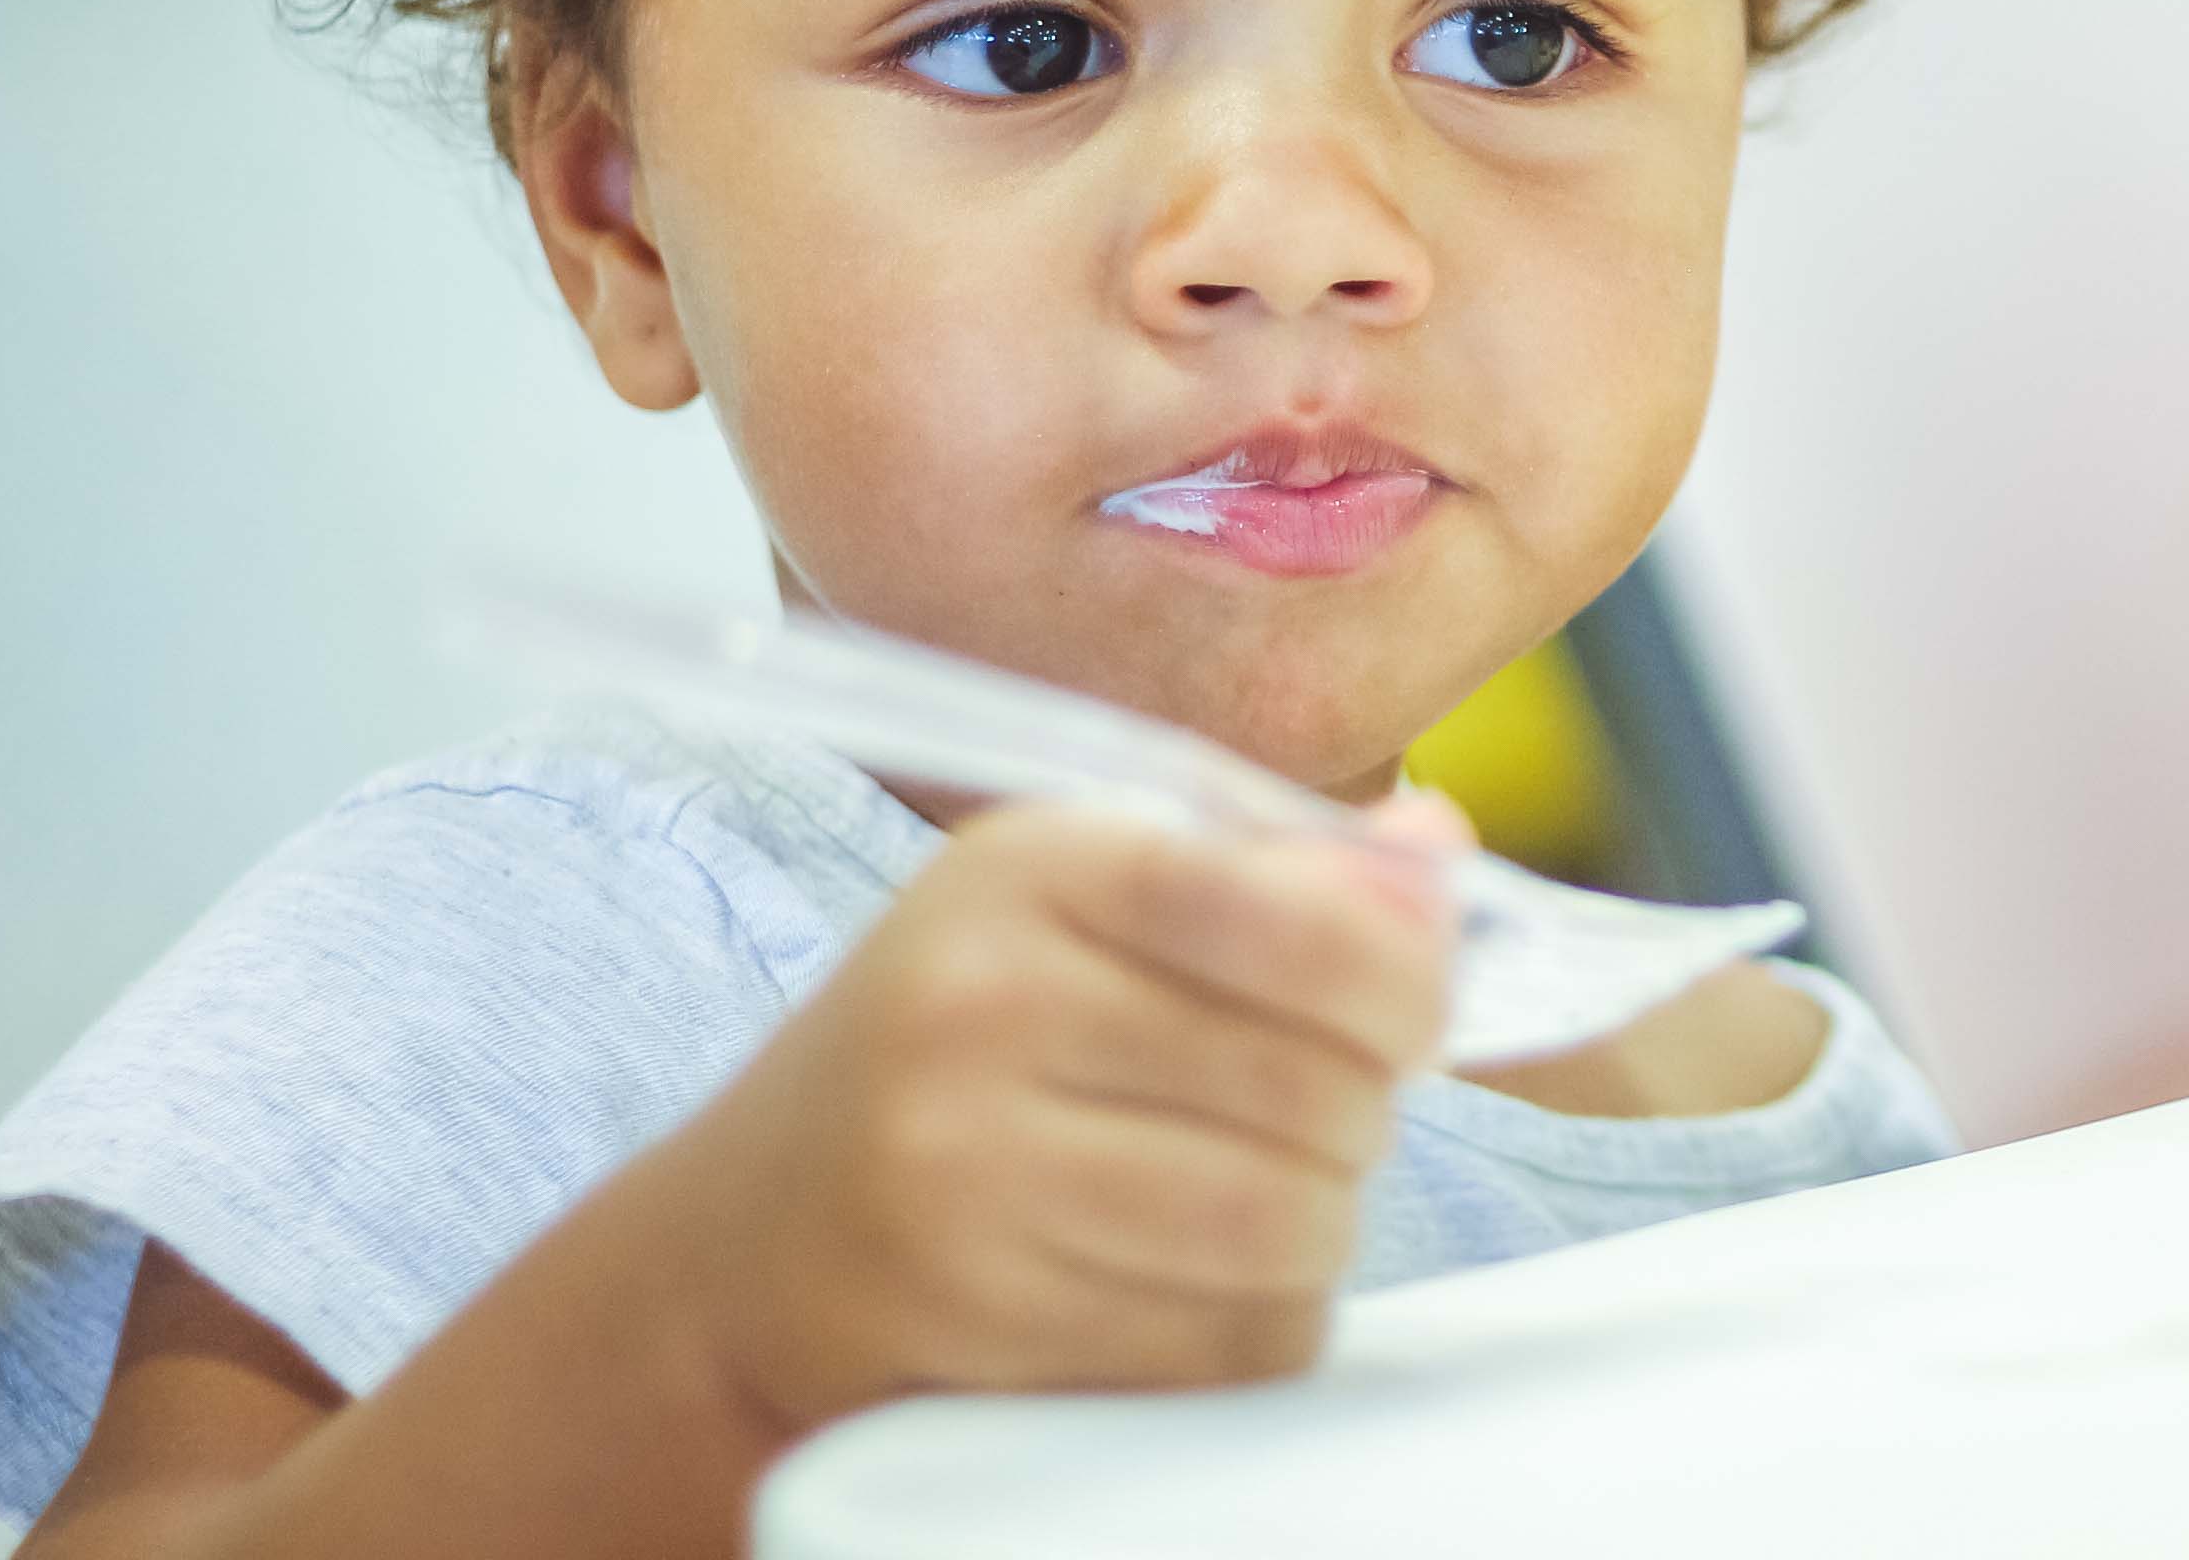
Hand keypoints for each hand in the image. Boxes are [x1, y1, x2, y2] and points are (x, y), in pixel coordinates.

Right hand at [653, 791, 1457, 1434]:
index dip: (1403, 978)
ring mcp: (962, 1165)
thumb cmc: (958, 1047)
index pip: (1293, 912)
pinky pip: (1221, 1341)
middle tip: (1320, 1119)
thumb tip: (1440, 847)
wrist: (748, 1240)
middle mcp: (982, 1002)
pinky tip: (1197, 1281)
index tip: (1415, 1014)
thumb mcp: (1088, 908)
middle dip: (1363, 1118)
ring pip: (1286, 1225)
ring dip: (1319, 1230)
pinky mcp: (971, 1314)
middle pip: (1318, 1087)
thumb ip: (1277, 871)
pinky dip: (1255, 1324)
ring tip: (1267, 1199)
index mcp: (1034, 865)